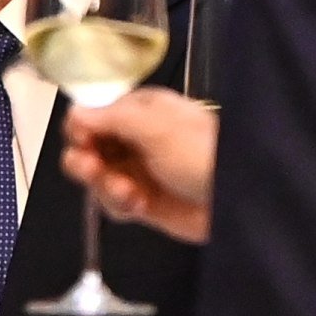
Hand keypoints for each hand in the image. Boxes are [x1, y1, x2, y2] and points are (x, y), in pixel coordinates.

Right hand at [62, 86, 218, 242]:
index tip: (83, 141)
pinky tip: (138, 205)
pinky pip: (111, 203)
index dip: (80, 129)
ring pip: (95, 178)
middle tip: (93, 169)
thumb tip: (74, 111)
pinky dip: (118, 205)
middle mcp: (133, 139)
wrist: (241, 200)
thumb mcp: (156, 127)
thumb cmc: (203, 153)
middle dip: (85, 160)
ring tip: (128, 193)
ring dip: (104, 187)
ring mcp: (136, 172)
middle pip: (86, 147)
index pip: (90, 114)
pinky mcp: (141, 202)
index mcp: (138, 110)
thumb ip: (111, 117)